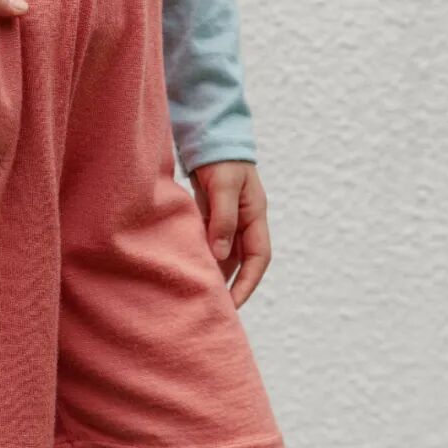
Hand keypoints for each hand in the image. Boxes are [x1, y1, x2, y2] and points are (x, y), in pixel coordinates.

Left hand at [188, 160, 270, 308]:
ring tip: (199, 295)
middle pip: (242, 262)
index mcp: (256, 216)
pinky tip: (188, 269)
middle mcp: (245, 222)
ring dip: (214, 273)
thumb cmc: (221, 159)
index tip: (233, 304)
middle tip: (215, 310)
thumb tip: (219, 255)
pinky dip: (202, 256)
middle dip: (231, 286)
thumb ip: (223, 219)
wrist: (211, 137)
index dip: (248, 283)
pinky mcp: (212, 216)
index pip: (258, 258)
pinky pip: (209, 243)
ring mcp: (229, 220)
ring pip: (224, 254)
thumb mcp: (224, 186)